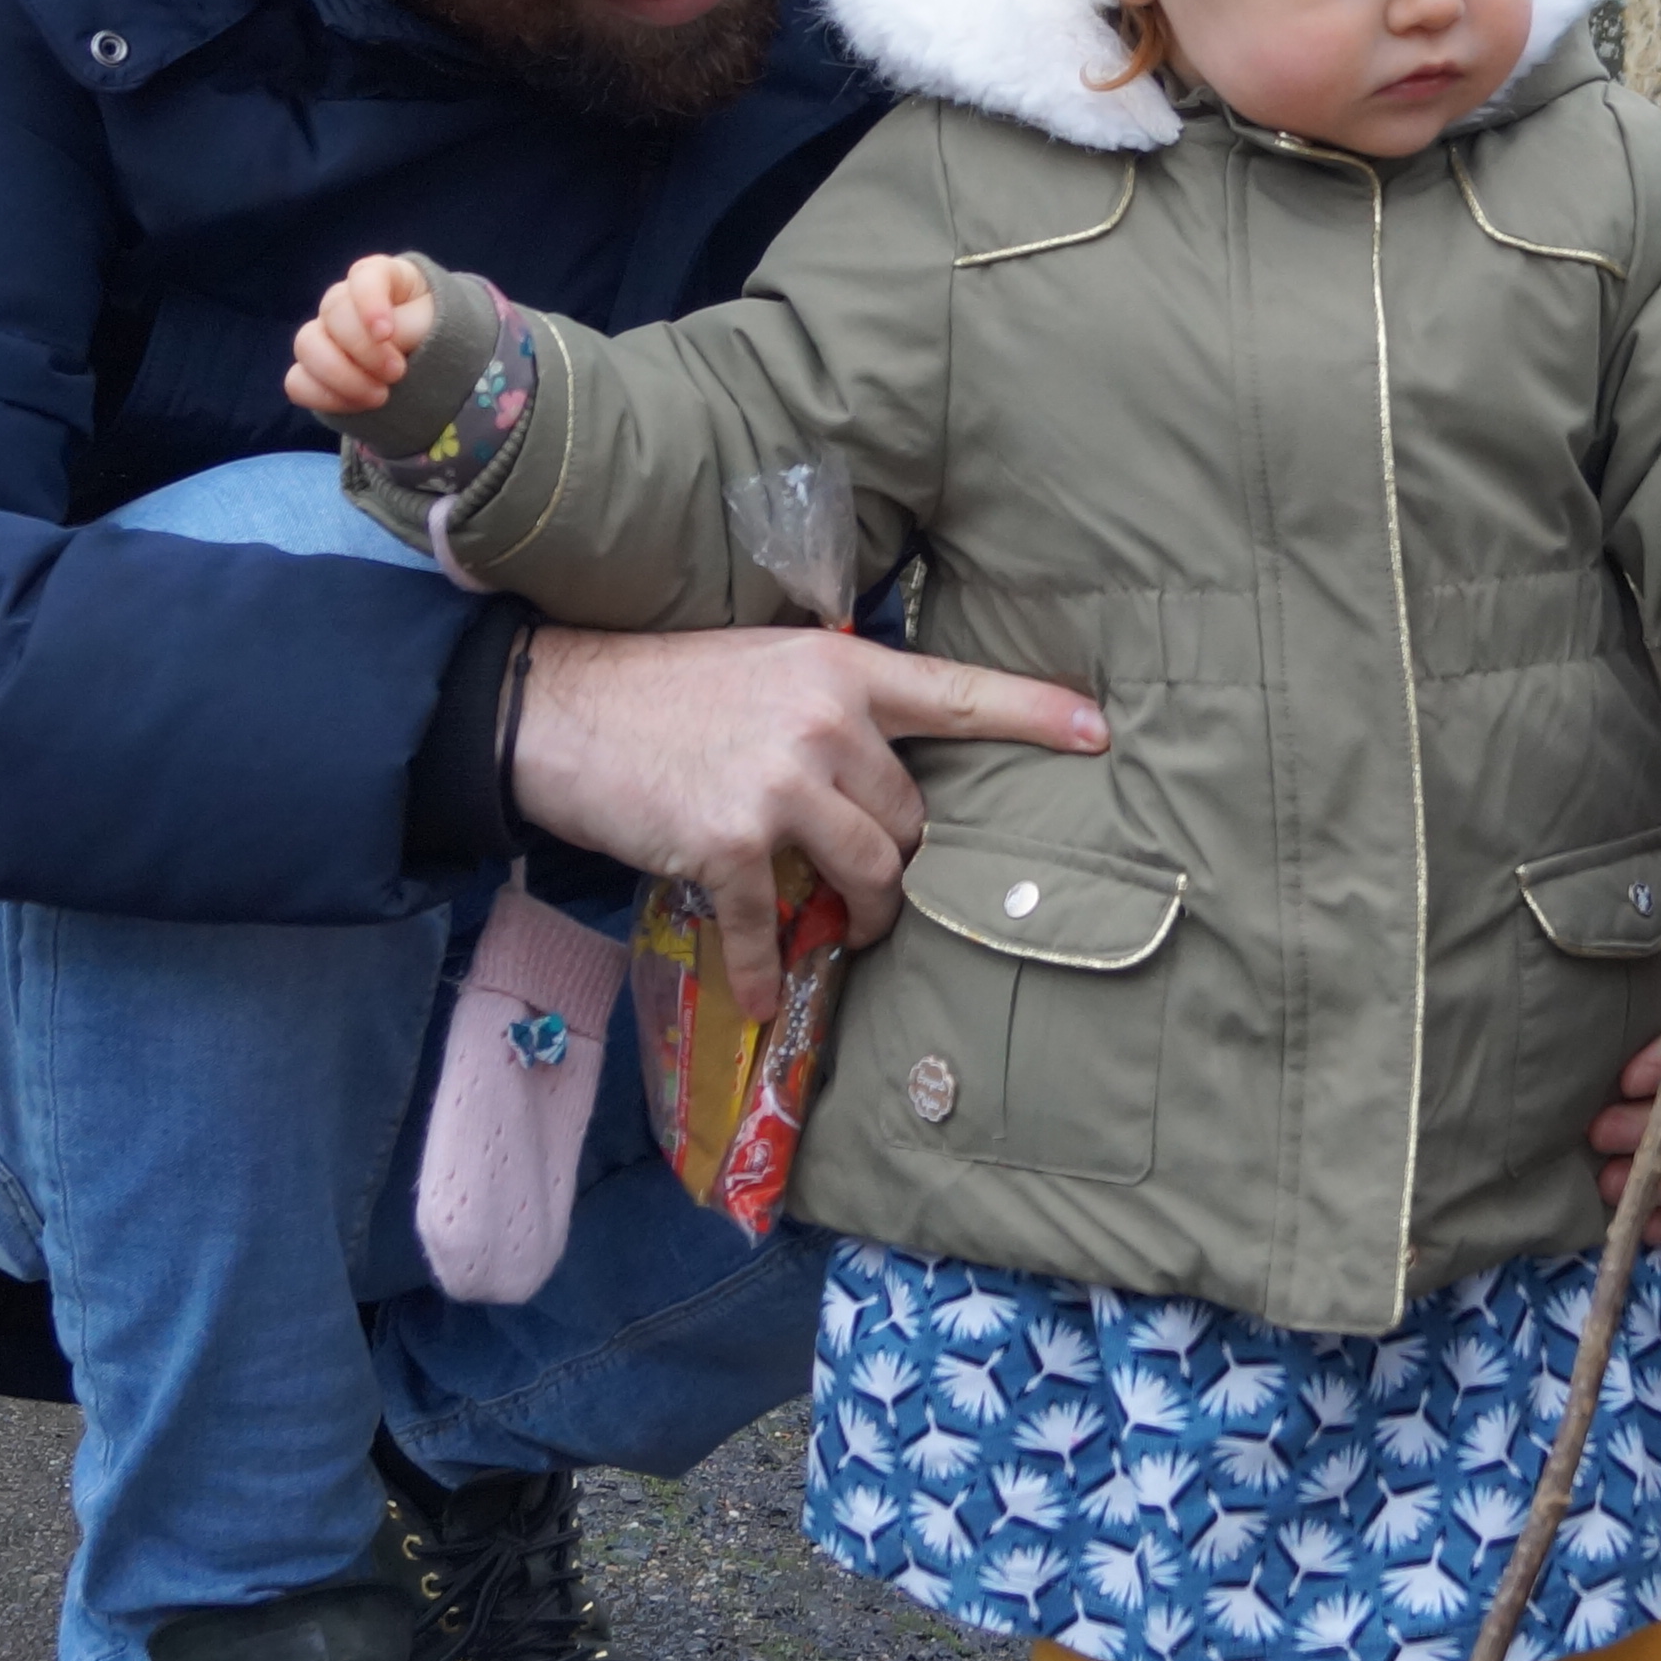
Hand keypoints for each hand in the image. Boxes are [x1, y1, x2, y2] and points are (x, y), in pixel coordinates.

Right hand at [286, 255, 437, 423]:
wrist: (436, 368)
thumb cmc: (440, 335)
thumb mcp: (439, 325)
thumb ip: (409, 326)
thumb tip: (379, 340)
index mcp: (379, 278)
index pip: (364, 277)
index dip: (369, 303)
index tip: (386, 333)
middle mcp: (345, 300)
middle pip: (333, 313)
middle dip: (365, 350)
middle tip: (397, 373)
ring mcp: (324, 333)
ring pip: (307, 346)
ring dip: (342, 376)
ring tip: (380, 396)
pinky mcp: (314, 369)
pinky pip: (298, 381)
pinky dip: (325, 397)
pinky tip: (356, 405)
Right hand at [512, 624, 1109, 1020]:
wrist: (559, 711)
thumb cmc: (666, 689)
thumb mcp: (766, 665)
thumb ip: (835, 704)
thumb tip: (887, 767)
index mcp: (840, 669)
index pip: (957, 692)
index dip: (1034, 716)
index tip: (1100, 735)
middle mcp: (822, 721)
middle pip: (910, 816)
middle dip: (901, 858)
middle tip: (875, 881)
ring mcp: (778, 783)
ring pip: (870, 869)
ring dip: (866, 914)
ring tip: (849, 931)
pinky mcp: (729, 841)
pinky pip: (775, 923)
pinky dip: (770, 967)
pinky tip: (765, 995)